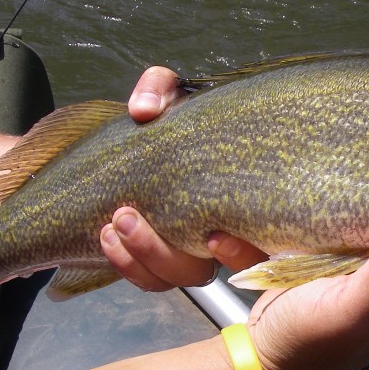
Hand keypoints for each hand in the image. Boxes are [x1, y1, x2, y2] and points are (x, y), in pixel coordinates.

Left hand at [100, 67, 263, 289]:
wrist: (150, 135)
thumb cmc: (176, 118)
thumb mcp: (171, 96)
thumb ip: (160, 89)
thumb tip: (143, 110)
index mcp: (244, 203)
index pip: (263, 248)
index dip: (241, 252)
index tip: (214, 236)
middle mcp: (226, 235)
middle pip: (207, 271)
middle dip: (165, 253)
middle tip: (128, 216)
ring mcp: (193, 252)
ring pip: (176, 277)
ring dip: (142, 256)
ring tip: (113, 222)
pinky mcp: (162, 260)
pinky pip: (151, 280)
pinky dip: (127, 264)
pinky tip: (105, 236)